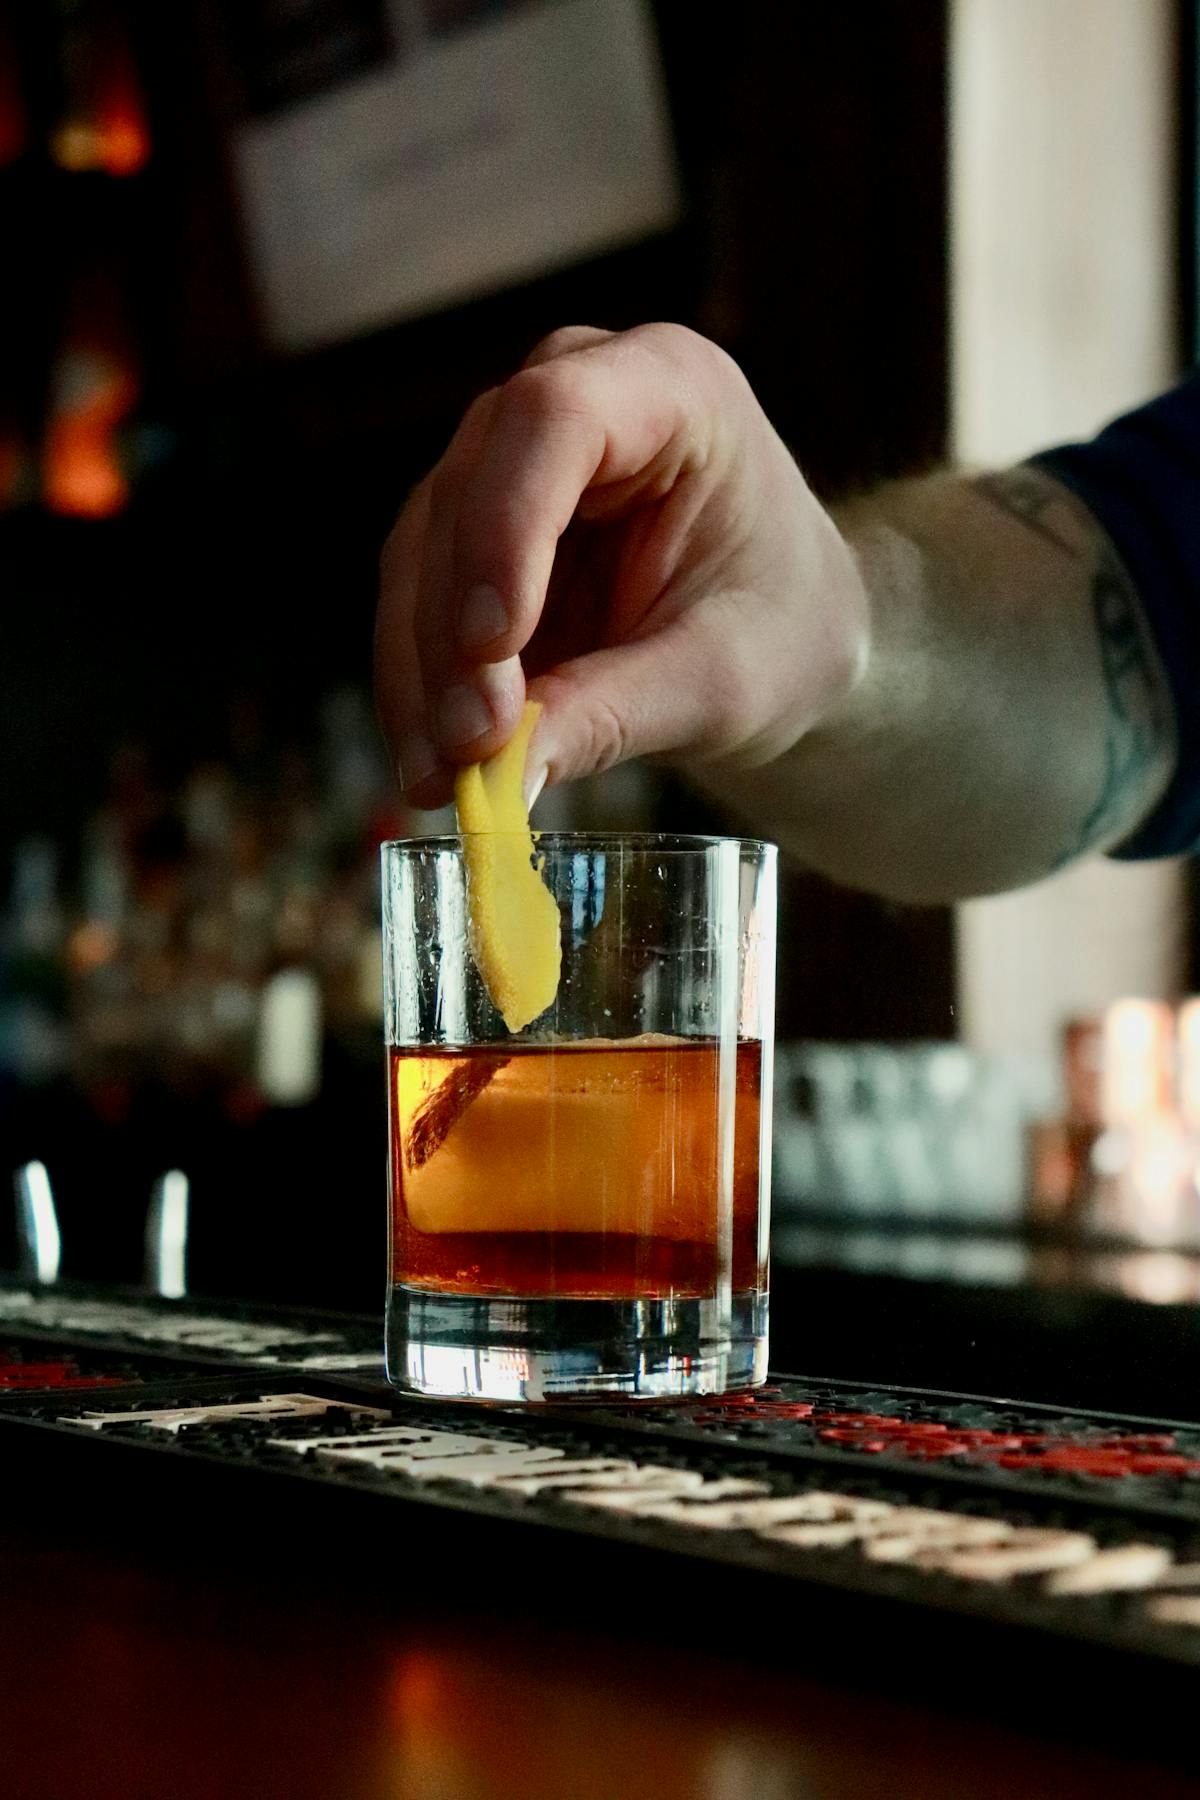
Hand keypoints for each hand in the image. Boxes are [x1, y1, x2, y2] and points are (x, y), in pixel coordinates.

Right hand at [375, 322, 869, 808]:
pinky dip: (421, 685)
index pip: (554, 418)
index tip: (494, 646)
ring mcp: (513, 456)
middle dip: (454, 633)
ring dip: (422, 674)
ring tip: (441, 778)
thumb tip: (509, 773)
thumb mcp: (722, 683)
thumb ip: (617, 713)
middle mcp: (575, 393)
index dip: (506, 527)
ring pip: (425, 552)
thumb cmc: (782, 634)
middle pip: (470, 492)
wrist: (785, 643)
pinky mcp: (476, 527)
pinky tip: (433, 762)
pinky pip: (420, 600)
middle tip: (467, 748)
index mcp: (673, 388)